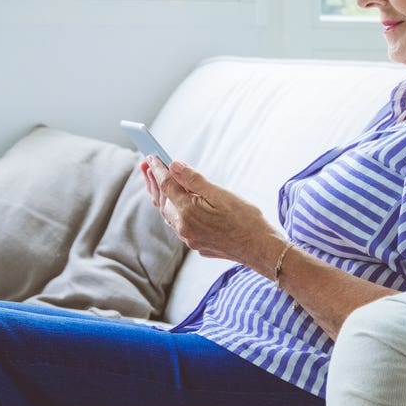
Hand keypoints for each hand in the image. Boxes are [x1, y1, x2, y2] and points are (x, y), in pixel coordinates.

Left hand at [140, 157, 277, 264]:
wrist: (260, 248)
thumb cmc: (245, 219)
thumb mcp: (220, 194)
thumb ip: (193, 180)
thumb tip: (173, 165)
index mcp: (188, 212)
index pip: (167, 185)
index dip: (158, 169)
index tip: (151, 156)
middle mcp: (184, 227)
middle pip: (162, 200)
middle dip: (153, 182)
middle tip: (146, 164)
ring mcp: (189, 238)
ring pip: (167, 214)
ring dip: (160, 196)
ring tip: (154, 181)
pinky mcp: (197, 244)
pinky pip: (177, 224)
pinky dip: (171, 210)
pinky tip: (173, 203)